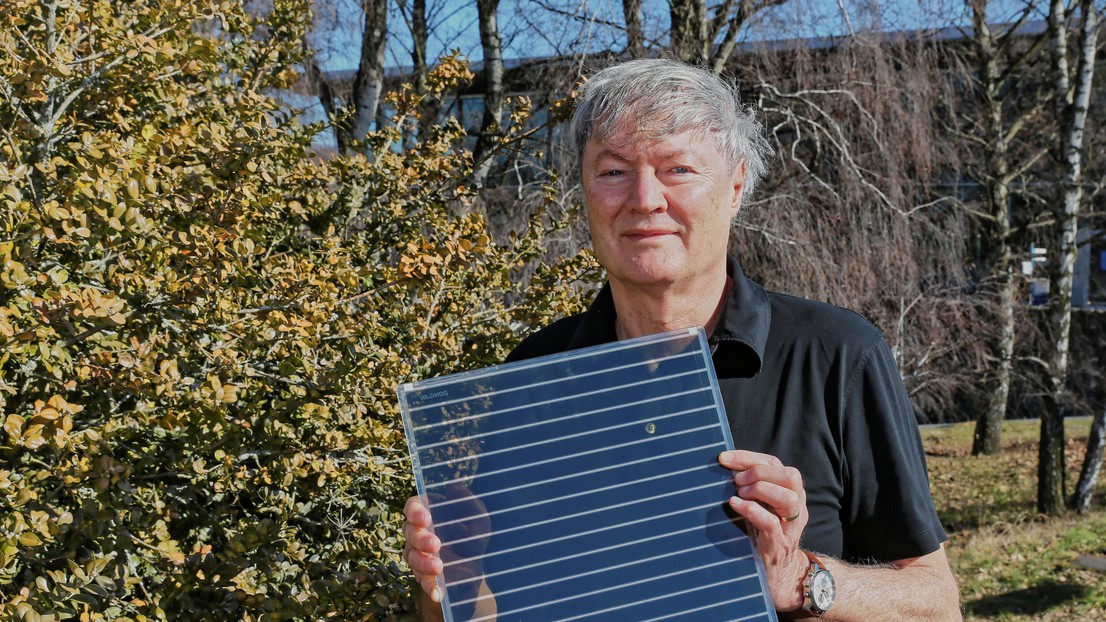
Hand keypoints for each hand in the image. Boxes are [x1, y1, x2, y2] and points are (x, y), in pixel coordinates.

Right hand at [402, 483, 491, 610]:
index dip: (415, 511)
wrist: (474, 567)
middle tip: (436, 545)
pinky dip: (429, 586)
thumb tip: (455, 486)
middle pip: (409, 531)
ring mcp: (417, 554)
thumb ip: (467, 502)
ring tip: (439, 567)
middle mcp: (418, 531)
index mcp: (429, 512)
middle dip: (420, 539)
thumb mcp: (478, 518)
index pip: (412, 506)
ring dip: (423, 562)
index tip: (426, 519)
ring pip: (411, 556)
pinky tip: (437, 592)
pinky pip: (421, 580)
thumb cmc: (473, 536)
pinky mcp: (423, 574)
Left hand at [718, 449, 809, 611]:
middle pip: (791, 476)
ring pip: (789, 498)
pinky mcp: (780, 545)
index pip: (775, 463)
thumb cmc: (761, 534)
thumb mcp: (758, 506)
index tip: (723, 458)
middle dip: (759, 472)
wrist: (775, 575)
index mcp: (789, 492)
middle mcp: (796, 507)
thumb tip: (720, 467)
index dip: (748, 457)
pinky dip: (752, 510)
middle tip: (736, 481)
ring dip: (760, 490)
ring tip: (738, 494)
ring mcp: (791, 527)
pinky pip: (772, 524)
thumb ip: (748, 487)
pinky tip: (735, 504)